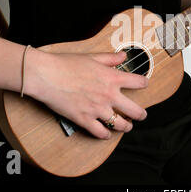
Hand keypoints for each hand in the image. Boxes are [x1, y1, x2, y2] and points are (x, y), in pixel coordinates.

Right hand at [24, 50, 148, 139]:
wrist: (46, 75)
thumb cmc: (66, 64)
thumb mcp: (92, 57)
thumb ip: (110, 58)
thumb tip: (123, 56)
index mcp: (113, 78)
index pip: (139, 83)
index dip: (143, 83)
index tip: (143, 84)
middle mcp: (109, 96)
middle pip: (135, 111)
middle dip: (141, 114)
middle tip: (142, 115)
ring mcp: (98, 110)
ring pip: (120, 125)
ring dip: (126, 126)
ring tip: (127, 126)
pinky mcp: (84, 120)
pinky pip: (101, 133)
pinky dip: (106, 135)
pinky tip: (107, 134)